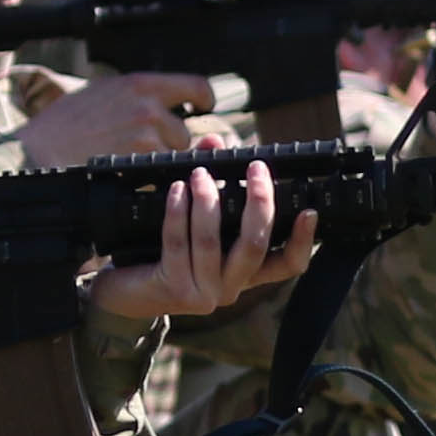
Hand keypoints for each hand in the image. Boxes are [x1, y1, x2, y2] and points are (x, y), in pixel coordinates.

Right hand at [11, 69, 217, 165]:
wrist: (40, 148)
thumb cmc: (64, 123)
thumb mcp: (104, 92)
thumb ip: (139, 96)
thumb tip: (168, 103)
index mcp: (140, 84)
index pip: (195, 85)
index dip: (203, 98)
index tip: (203, 106)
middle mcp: (148, 106)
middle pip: (183, 131)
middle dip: (169, 142)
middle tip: (139, 147)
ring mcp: (146, 134)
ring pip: (173, 154)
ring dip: (157, 160)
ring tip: (124, 157)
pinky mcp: (139, 159)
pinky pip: (158, 172)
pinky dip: (147, 175)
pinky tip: (123, 169)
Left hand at [89, 164, 313, 322]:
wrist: (126, 291)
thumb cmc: (167, 251)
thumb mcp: (197, 219)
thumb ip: (211, 180)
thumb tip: (215, 142)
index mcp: (246, 273)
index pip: (288, 265)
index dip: (304, 240)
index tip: (309, 210)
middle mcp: (231, 288)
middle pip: (256, 246)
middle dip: (259, 202)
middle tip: (255, 169)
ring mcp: (204, 293)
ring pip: (212, 242)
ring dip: (207, 201)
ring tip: (199, 173)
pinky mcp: (174, 289)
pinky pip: (178, 243)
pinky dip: (178, 212)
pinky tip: (176, 190)